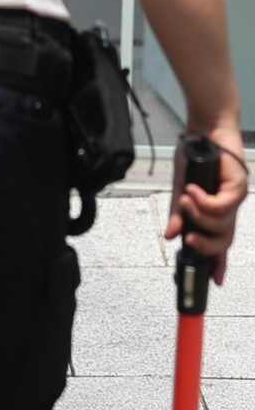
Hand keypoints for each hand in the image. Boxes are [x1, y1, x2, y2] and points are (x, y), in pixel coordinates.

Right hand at [166, 119, 247, 283]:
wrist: (204, 128)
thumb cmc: (194, 155)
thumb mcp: (180, 186)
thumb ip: (177, 212)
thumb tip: (170, 235)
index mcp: (216, 210)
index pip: (220, 242)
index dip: (219, 263)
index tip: (215, 282)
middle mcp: (229, 207)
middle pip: (225, 241)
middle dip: (208, 246)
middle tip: (191, 239)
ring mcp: (236, 198)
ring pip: (222, 224)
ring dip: (200, 215)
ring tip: (185, 199)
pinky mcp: (238, 186)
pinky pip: (222, 206)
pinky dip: (204, 201)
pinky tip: (193, 191)